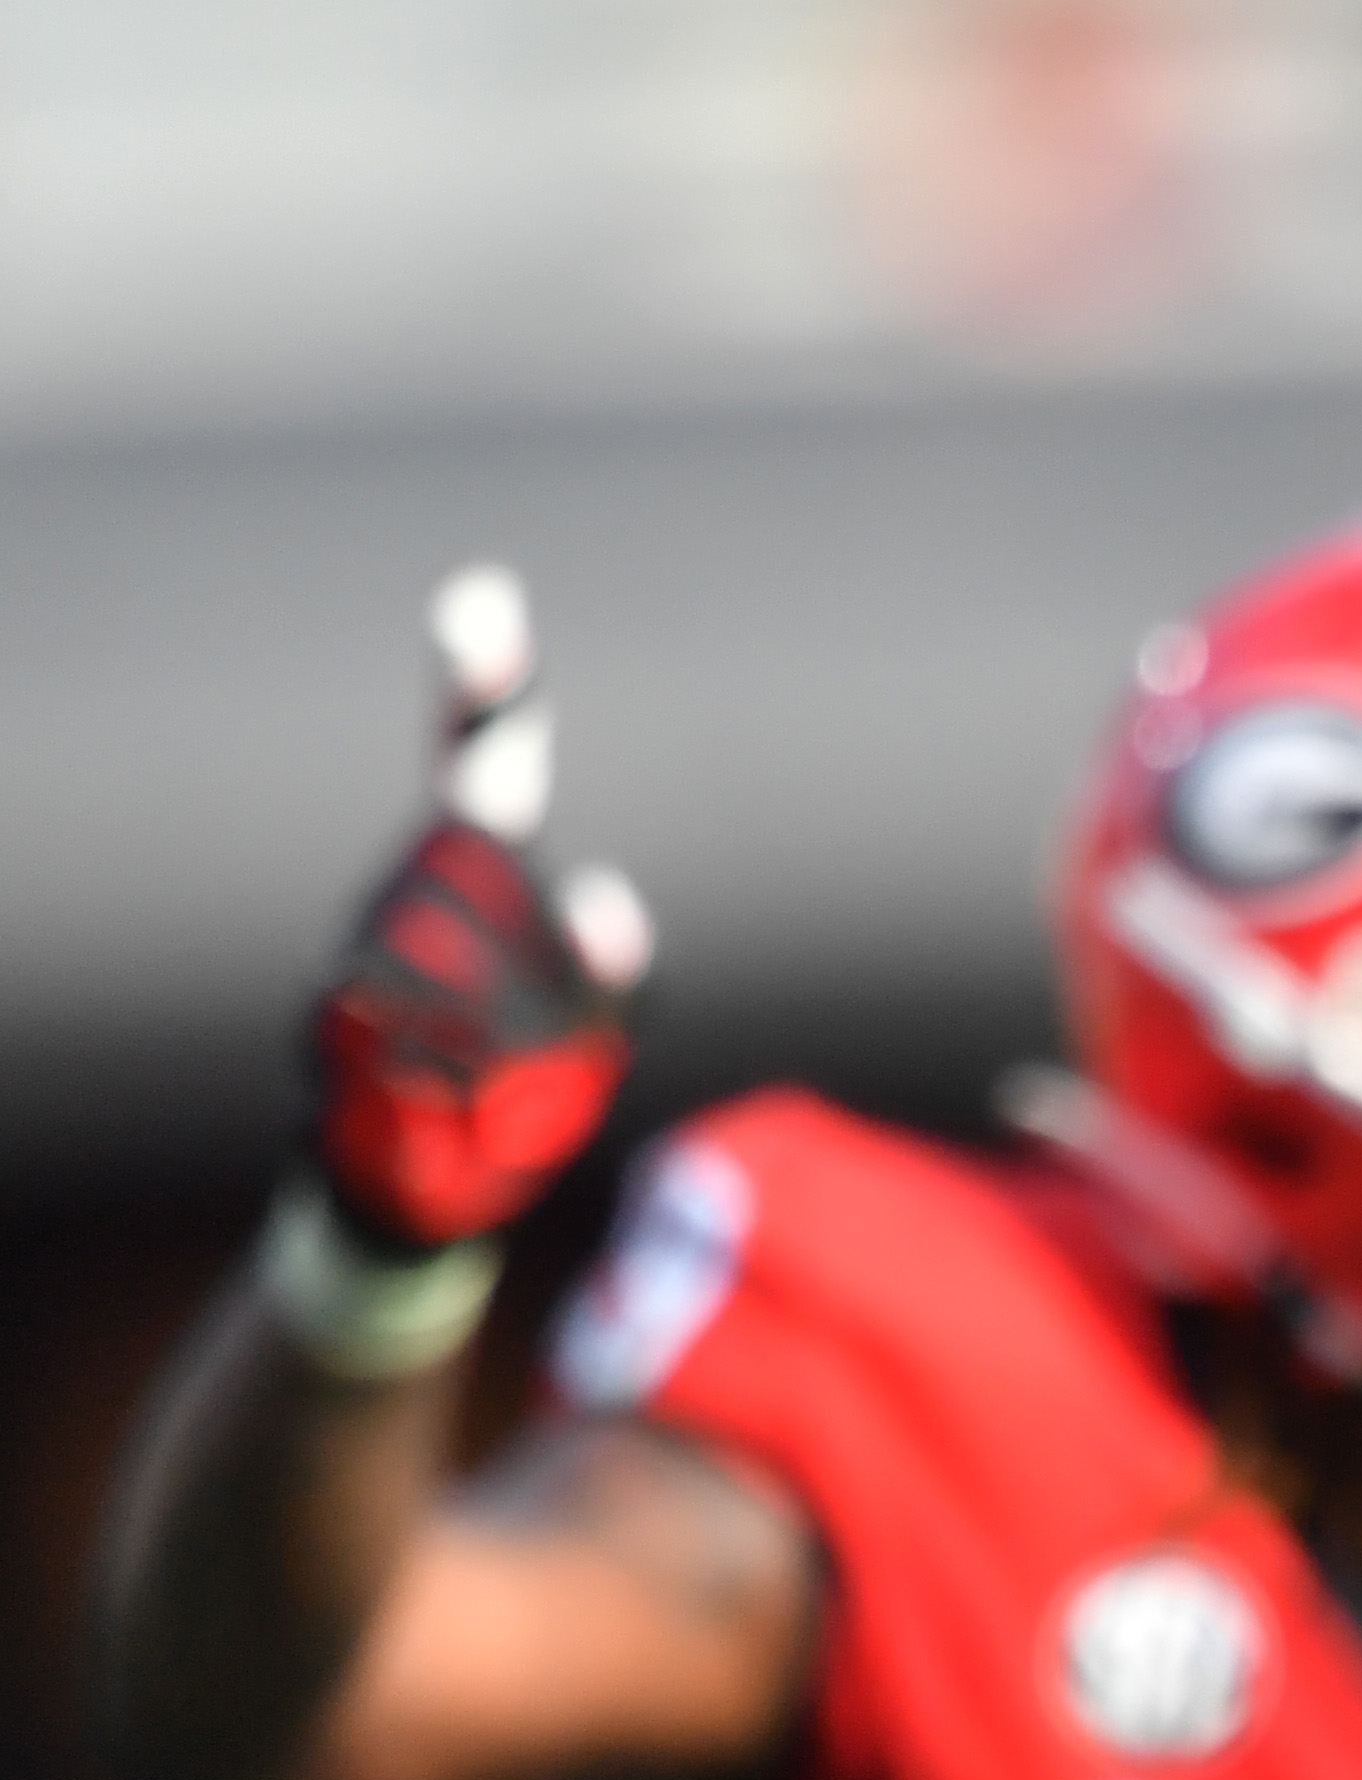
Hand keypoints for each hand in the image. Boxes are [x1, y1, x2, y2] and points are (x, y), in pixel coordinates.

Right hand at [304, 565, 652, 1251]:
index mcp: (484, 870)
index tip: (485, 592)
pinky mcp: (325, 1014)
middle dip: (528, 943)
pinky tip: (444, 1097)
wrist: (419, 1187)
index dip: (487, 683)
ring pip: (440, 952)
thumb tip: (605, 900)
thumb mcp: (602, 1032)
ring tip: (499, 1078)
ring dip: (495, 1027)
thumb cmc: (528, 1086)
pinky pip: (388, 1026)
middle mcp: (412, 884)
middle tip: (532, 1011)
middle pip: (479, 869)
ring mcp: (361, 942)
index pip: (486, 755)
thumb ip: (618, 971)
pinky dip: (435, 1069)